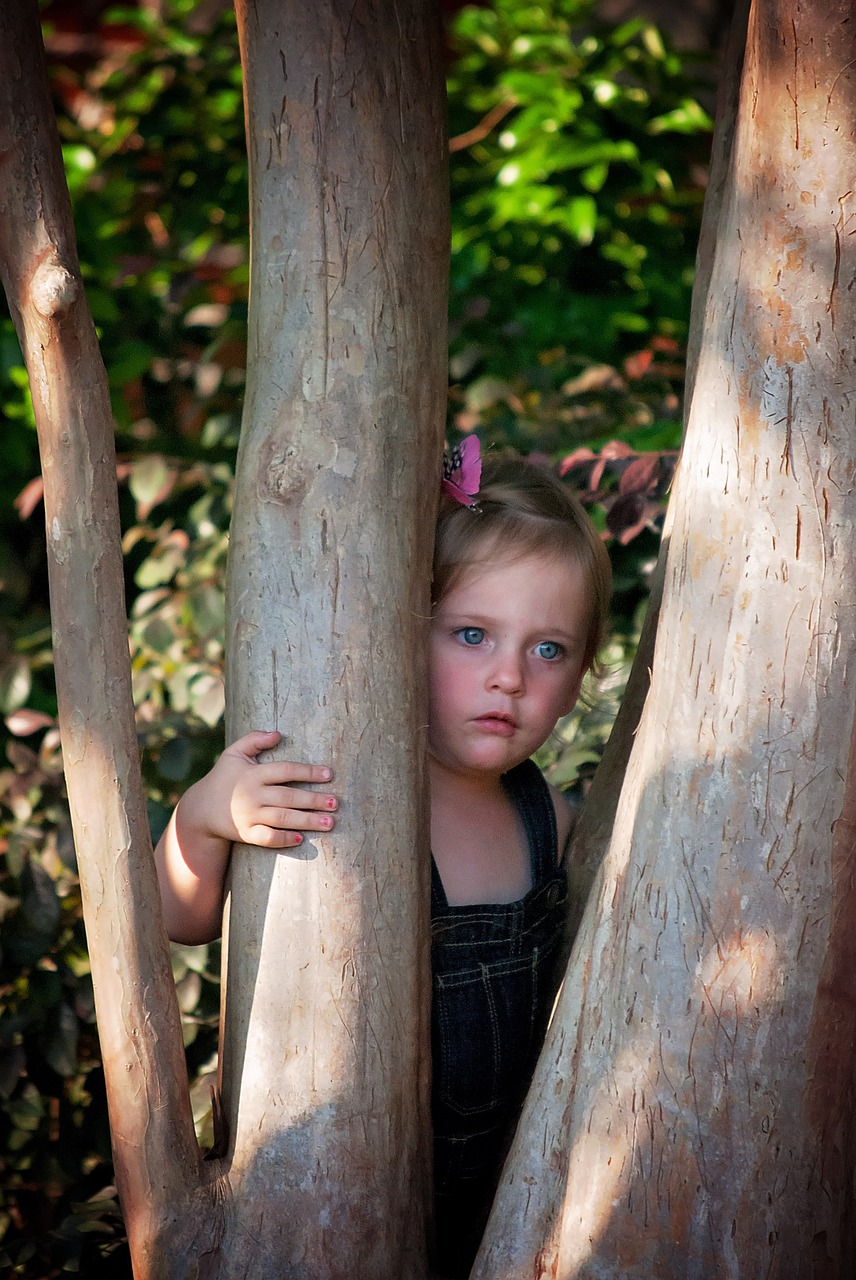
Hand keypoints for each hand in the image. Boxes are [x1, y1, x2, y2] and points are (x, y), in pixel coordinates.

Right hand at [185, 729, 337, 848]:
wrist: (201, 810)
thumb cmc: (224, 777)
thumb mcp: (234, 753)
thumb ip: (254, 739)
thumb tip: (278, 734)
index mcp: (253, 773)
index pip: (286, 770)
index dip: (308, 771)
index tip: (329, 774)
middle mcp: (252, 795)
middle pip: (288, 797)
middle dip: (314, 800)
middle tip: (335, 802)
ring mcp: (249, 816)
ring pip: (282, 819)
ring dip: (307, 821)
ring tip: (330, 822)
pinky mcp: (246, 834)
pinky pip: (266, 838)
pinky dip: (282, 839)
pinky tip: (300, 838)